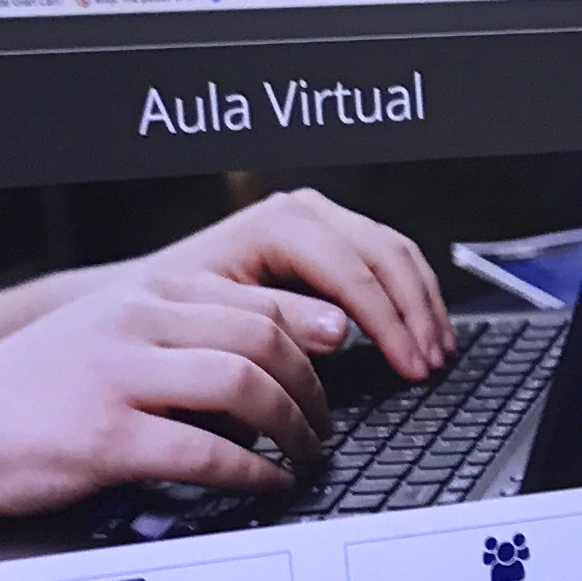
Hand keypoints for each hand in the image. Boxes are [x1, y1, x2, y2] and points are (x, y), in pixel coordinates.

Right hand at [0, 283, 343, 532]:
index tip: (341, 358)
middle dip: (312, 386)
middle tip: (325, 424)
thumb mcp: (105, 339)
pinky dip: (254, 471)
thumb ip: (175, 340)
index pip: (254, 299)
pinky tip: (268, 483)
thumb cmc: (32, 396)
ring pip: (245, 384)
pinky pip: (209, 451)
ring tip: (306, 454)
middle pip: (263, 337)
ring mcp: (119, 378)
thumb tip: (264, 364)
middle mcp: (133, 324)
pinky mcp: (108, 437)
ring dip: (293, 426)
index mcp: (140, 295)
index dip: (312, 331)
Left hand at [129, 190, 449, 379]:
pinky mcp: (328, 241)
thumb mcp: (216, 319)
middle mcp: (300, 214)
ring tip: (436, 353)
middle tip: (431, 365)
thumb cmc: (172, 316)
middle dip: (415, 312)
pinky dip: (412, 296)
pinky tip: (422, 330)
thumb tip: (339, 332)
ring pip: (395, 252)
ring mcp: (317, 223)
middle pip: (384, 252)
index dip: (388, 321)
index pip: (352, 269)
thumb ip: (278, 320)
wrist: (145, 303)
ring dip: (422, 305)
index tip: (410, 366)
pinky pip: (388, 258)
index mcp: (274, 225)